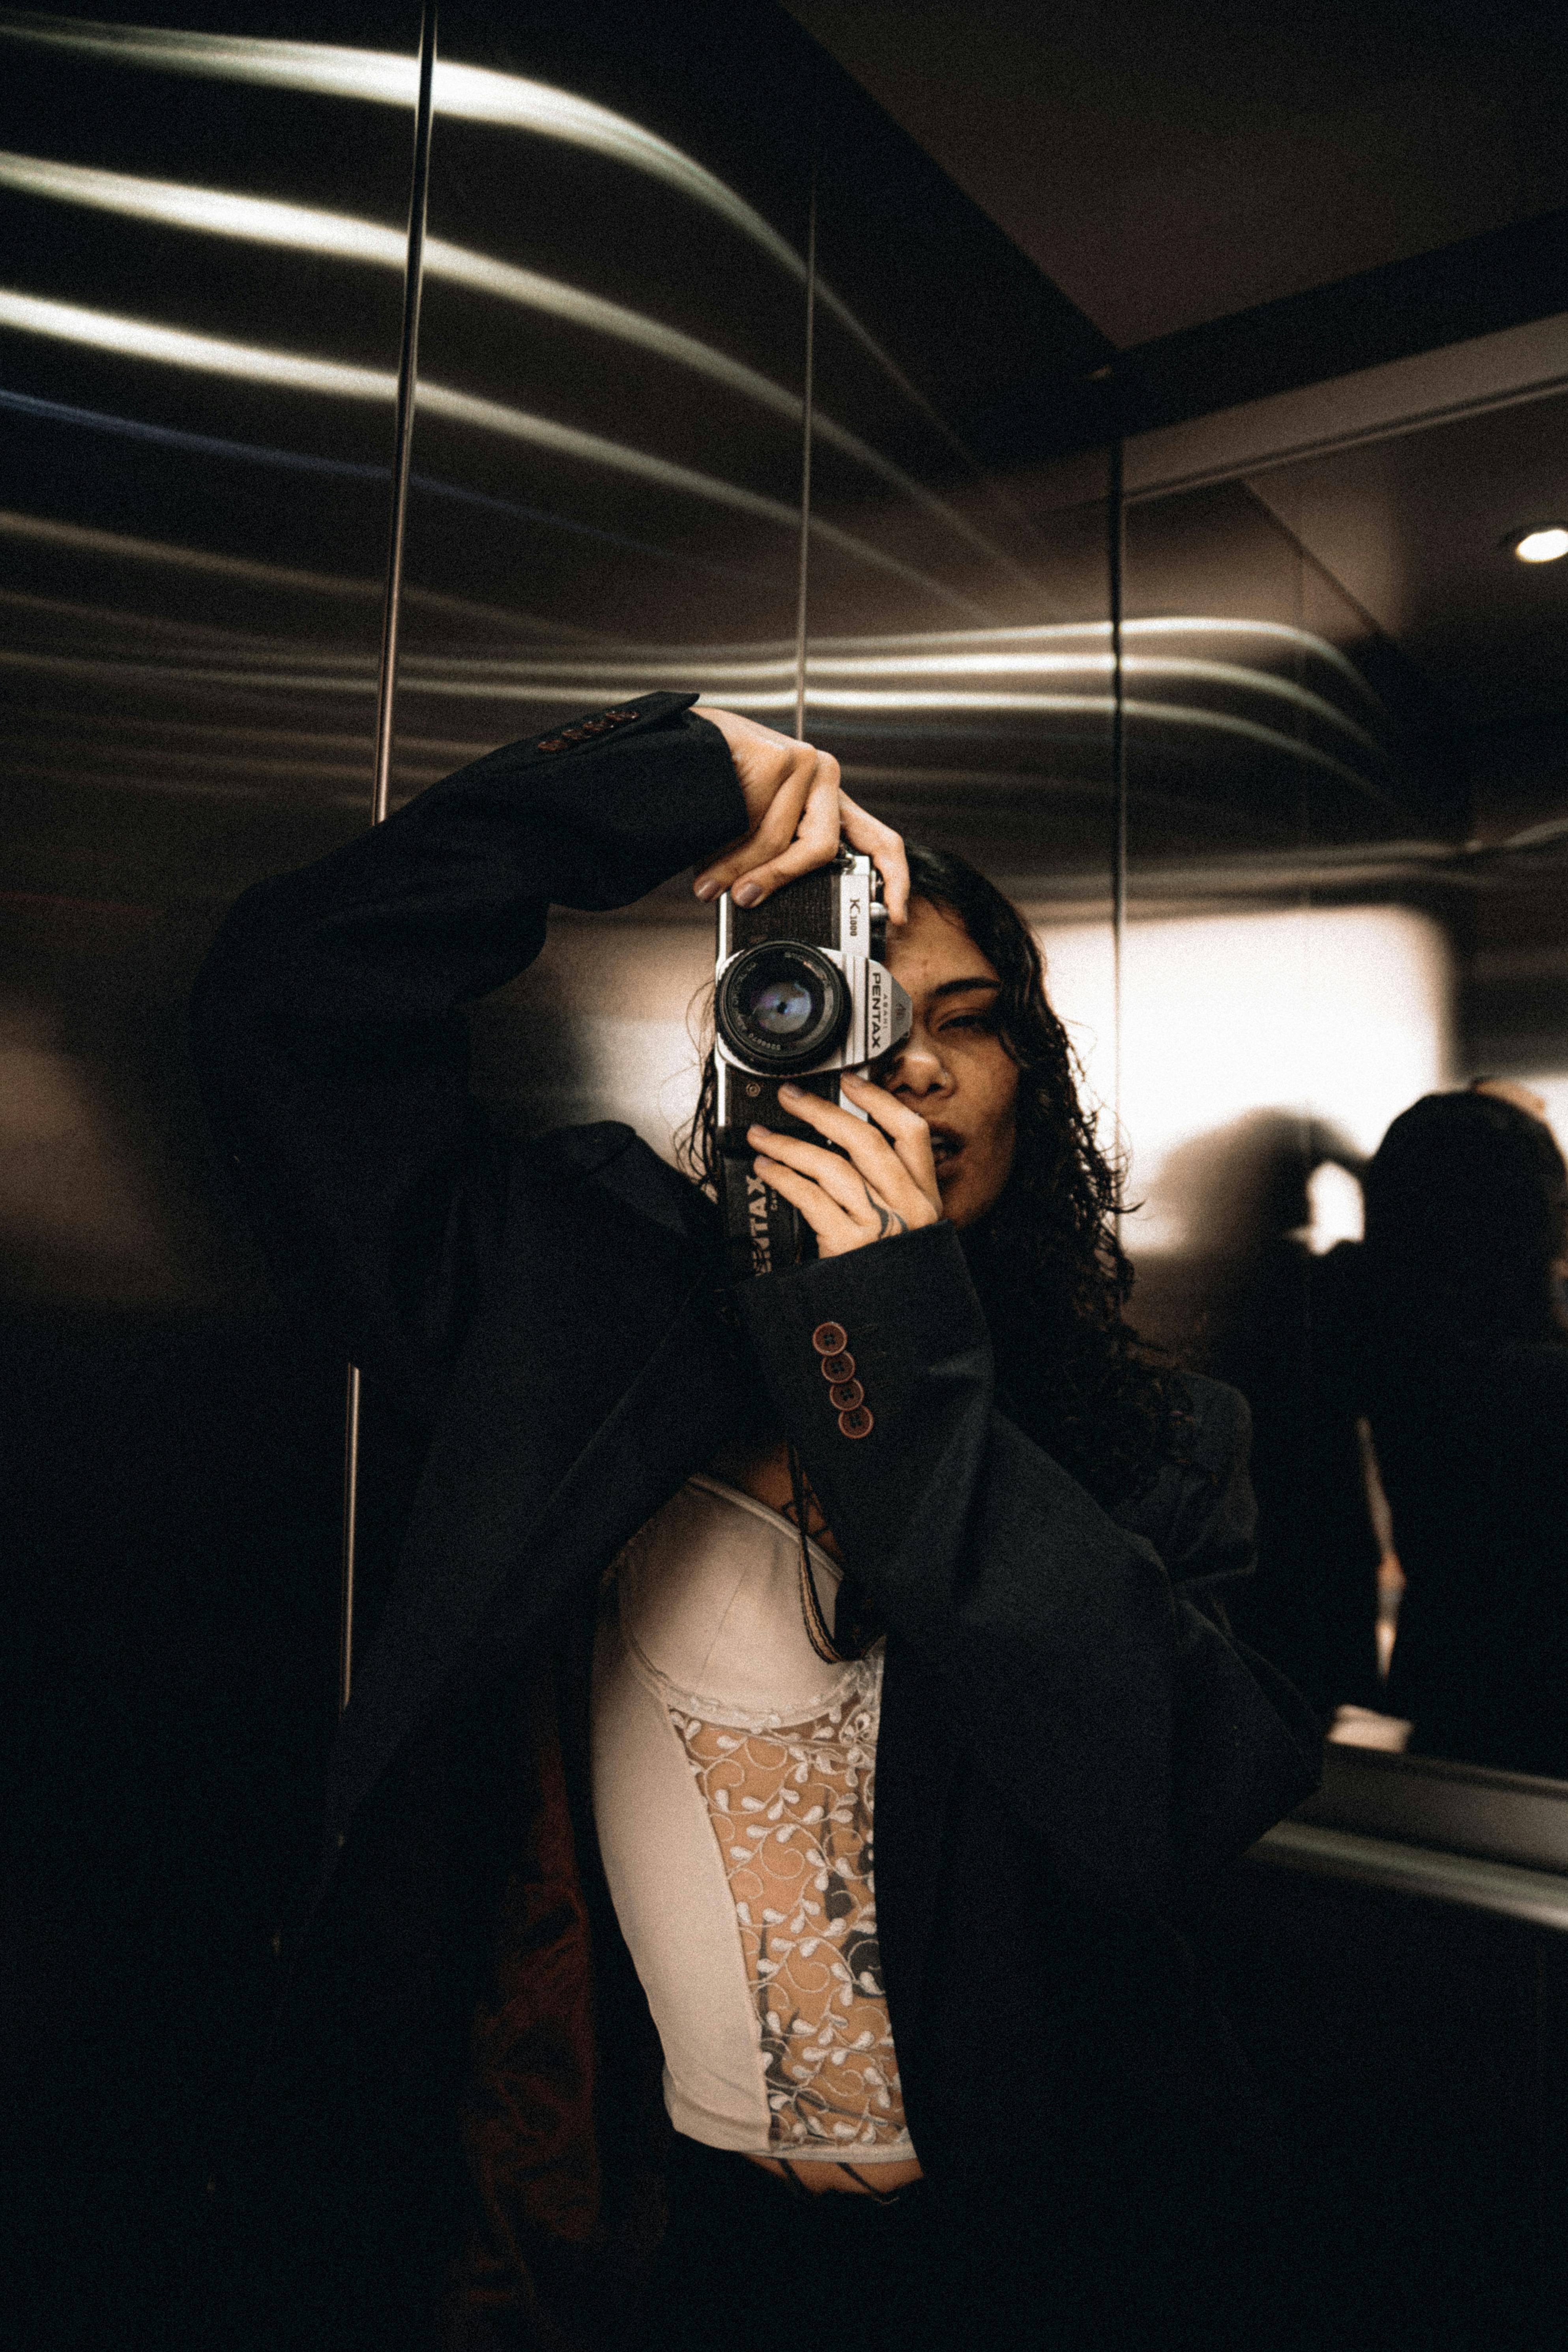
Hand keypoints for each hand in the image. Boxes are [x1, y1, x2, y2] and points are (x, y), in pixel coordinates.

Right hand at [692, 705, 907, 921]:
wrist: (681, 739)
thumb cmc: (720, 783)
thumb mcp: (758, 826)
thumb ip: (778, 858)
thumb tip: (775, 906)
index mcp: (828, 799)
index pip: (879, 840)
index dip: (894, 880)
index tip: (897, 915)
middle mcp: (825, 777)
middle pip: (821, 849)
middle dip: (775, 879)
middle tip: (743, 897)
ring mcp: (806, 763)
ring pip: (779, 840)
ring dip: (735, 867)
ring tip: (709, 879)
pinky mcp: (781, 756)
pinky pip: (754, 821)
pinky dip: (725, 841)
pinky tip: (707, 832)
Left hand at [747, 1073, 941, 1258]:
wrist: (901, 1329)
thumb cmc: (896, 1274)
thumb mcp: (911, 1229)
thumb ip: (891, 1191)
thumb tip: (845, 1149)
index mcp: (925, 1196)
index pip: (910, 1132)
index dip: (879, 1101)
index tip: (850, 1082)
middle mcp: (907, 1206)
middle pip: (865, 1140)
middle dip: (823, 1112)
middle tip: (790, 1097)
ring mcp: (880, 1225)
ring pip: (832, 1165)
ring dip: (790, 1145)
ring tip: (762, 1136)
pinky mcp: (850, 1244)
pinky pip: (811, 1198)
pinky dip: (784, 1178)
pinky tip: (766, 1169)